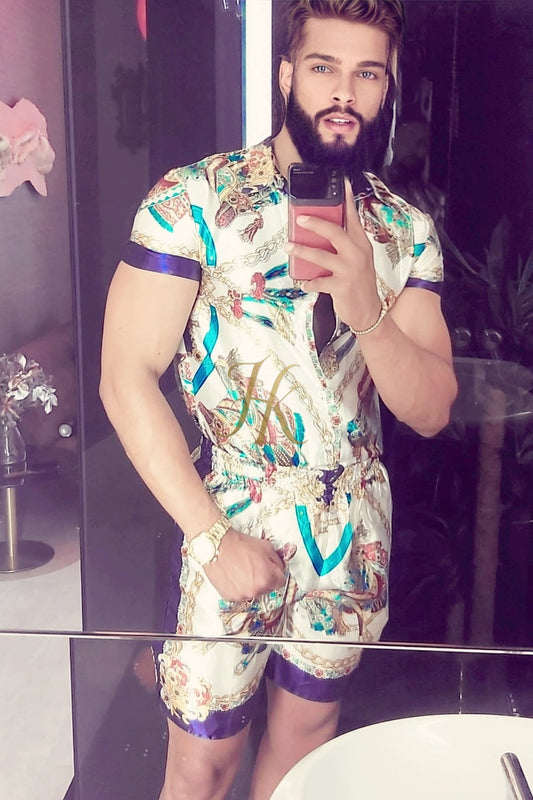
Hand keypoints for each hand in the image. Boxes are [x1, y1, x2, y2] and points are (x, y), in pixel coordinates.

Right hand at [203, 528, 285, 601]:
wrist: (217, 546)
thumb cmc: (238, 545)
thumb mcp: (266, 547)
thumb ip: (277, 560)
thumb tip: (279, 567)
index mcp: (267, 579)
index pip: (280, 582)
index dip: (276, 573)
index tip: (271, 569)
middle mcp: (255, 590)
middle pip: (267, 588)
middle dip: (263, 578)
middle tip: (254, 567)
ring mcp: (242, 595)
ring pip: (253, 592)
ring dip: (251, 584)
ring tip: (242, 570)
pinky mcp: (230, 596)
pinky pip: (240, 594)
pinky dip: (238, 587)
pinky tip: (234, 575)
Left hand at [286, 179, 381, 329]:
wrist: (369, 312)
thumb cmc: (360, 284)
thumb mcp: (358, 260)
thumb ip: (345, 245)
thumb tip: (322, 232)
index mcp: (361, 244)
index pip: (354, 218)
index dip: (346, 200)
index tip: (341, 182)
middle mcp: (357, 254)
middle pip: (335, 232)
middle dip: (316, 223)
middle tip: (300, 218)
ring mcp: (350, 270)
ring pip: (321, 256)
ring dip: (302, 251)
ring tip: (289, 247)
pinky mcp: (341, 286)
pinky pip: (318, 281)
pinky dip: (308, 282)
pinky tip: (303, 282)